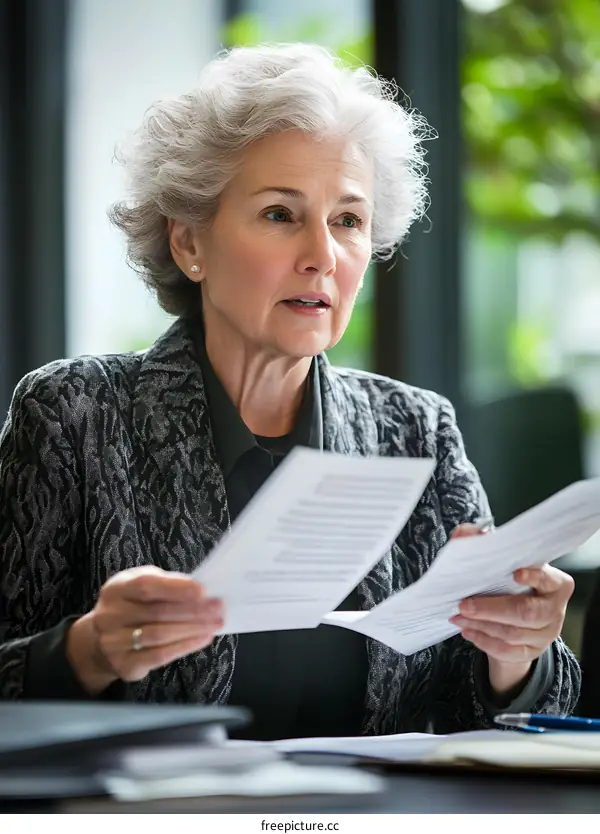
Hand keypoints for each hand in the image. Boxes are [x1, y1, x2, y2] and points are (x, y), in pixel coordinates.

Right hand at [66, 566, 223, 693]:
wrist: (101, 640)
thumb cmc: (132, 606)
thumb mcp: (141, 586)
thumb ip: (166, 585)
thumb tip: (201, 591)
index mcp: (116, 588)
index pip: (146, 586)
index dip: (176, 588)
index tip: (203, 590)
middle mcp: (111, 615)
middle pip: (157, 612)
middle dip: (193, 610)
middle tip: (218, 608)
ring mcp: (114, 642)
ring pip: (160, 635)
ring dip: (193, 629)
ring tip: (215, 624)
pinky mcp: (125, 664)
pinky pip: (159, 656)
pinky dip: (185, 646)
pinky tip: (202, 639)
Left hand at [448, 523, 573, 693]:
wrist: (516, 619)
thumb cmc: (509, 584)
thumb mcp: (501, 563)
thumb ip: (483, 543)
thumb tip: (464, 533)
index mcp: (555, 583)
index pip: (547, 579)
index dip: (534, 577)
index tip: (515, 573)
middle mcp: (554, 609)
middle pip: (527, 612)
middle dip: (492, 609)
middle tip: (464, 604)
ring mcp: (545, 633)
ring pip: (513, 633)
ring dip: (482, 625)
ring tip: (458, 616)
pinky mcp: (532, 651)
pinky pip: (508, 651)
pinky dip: (484, 642)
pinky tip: (468, 632)